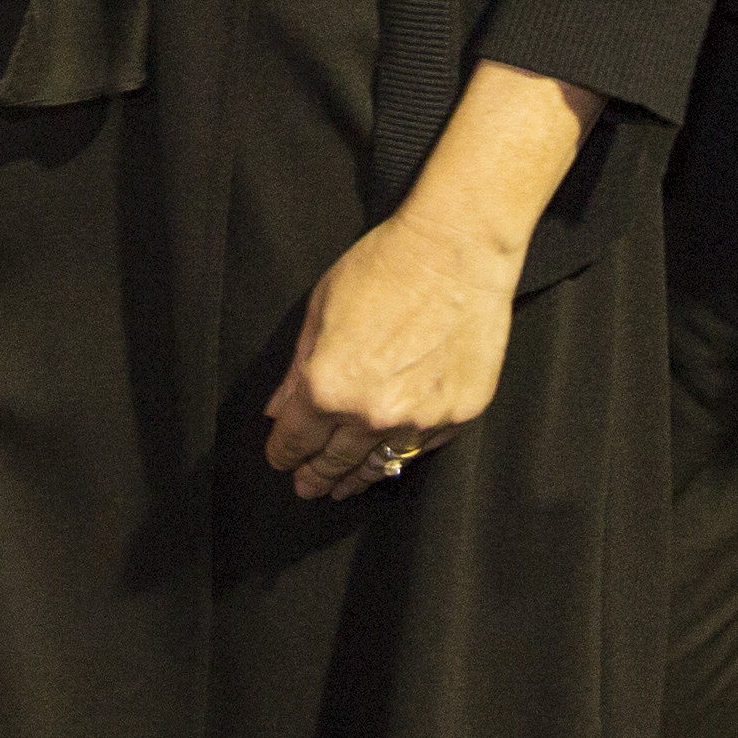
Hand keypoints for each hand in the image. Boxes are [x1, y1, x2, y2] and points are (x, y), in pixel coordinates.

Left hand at [260, 209, 519, 499]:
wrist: (456, 250)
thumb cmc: (385, 266)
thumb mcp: (321, 310)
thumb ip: (296, 370)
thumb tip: (278, 410)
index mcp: (328, 386)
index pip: (295, 439)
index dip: (283, 454)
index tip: (280, 459)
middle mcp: (371, 413)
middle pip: (334, 461)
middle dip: (316, 475)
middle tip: (308, 486)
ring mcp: (419, 419)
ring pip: (380, 464)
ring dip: (357, 478)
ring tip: (345, 486)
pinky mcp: (458, 413)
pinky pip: (422, 448)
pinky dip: (403, 453)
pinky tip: (391, 455)